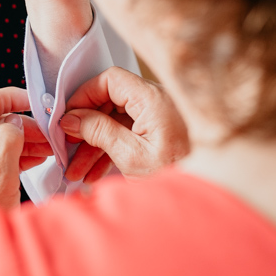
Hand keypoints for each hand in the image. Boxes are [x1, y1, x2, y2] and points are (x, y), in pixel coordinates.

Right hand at [61, 67, 190, 181]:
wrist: (208, 195)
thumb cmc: (179, 173)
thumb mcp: (131, 155)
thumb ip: (99, 132)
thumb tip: (72, 119)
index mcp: (152, 99)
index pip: (110, 80)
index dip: (84, 95)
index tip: (68, 116)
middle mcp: (156, 101)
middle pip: (109, 102)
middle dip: (85, 127)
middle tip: (68, 146)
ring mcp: (157, 116)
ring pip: (115, 121)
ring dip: (94, 144)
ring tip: (78, 170)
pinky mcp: (158, 131)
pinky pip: (126, 132)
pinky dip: (109, 149)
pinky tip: (95, 171)